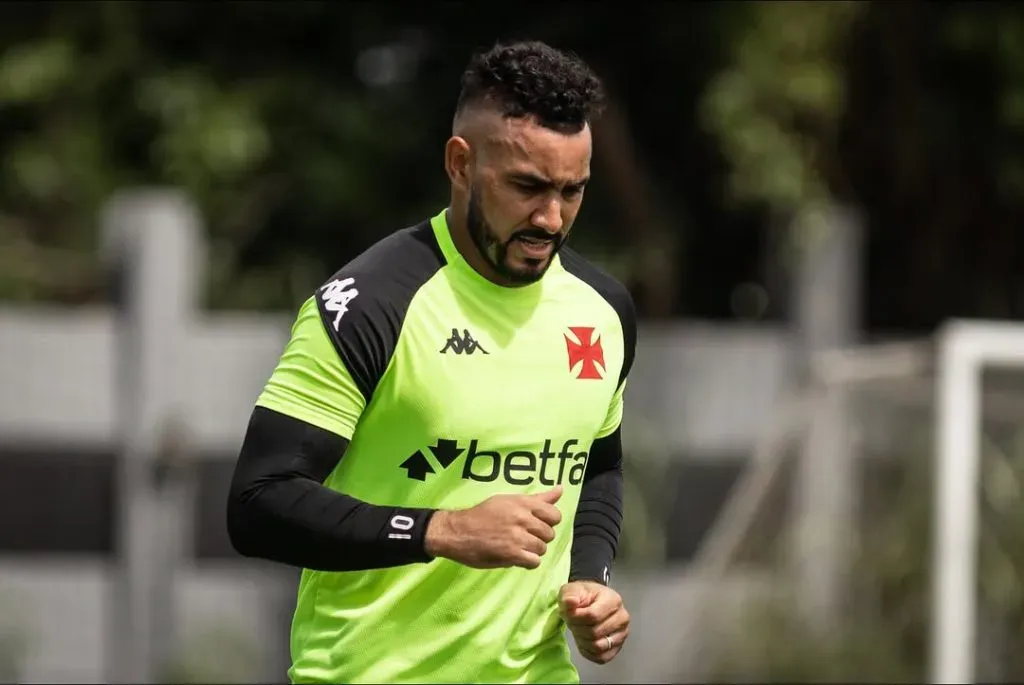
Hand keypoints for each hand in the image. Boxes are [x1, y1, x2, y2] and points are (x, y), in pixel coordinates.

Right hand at [425, 486, 562, 569]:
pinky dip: (527, 562)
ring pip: (542, 548)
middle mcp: (522, 518)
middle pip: (549, 534)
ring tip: (518, 547)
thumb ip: (537, 499)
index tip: (536, 524)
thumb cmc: (483, 515)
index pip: (554, 515)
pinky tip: (517, 557)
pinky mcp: (511, 553)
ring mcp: (518, 536)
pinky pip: (534, 561)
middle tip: (523, 537)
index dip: (548, 522)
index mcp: (523, 503)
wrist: (457, 531)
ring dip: (532, 550)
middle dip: (539, 537)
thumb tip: (561, 489)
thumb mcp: (509, 500)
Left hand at [559, 580, 629, 664]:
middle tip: (572, 622)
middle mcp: (622, 618)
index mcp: (613, 600)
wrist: (591, 602)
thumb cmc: (582, 595)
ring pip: (598, 647)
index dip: (576, 618)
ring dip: (582, 641)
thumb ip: (569, 595)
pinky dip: (588, 652)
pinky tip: (583, 641)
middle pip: (594, 632)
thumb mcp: (572, 589)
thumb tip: (570, 602)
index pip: (592, 616)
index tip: (567, 614)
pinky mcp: (617, 647)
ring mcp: (622, 634)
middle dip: (577, 629)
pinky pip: (601, 657)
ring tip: (578, 630)